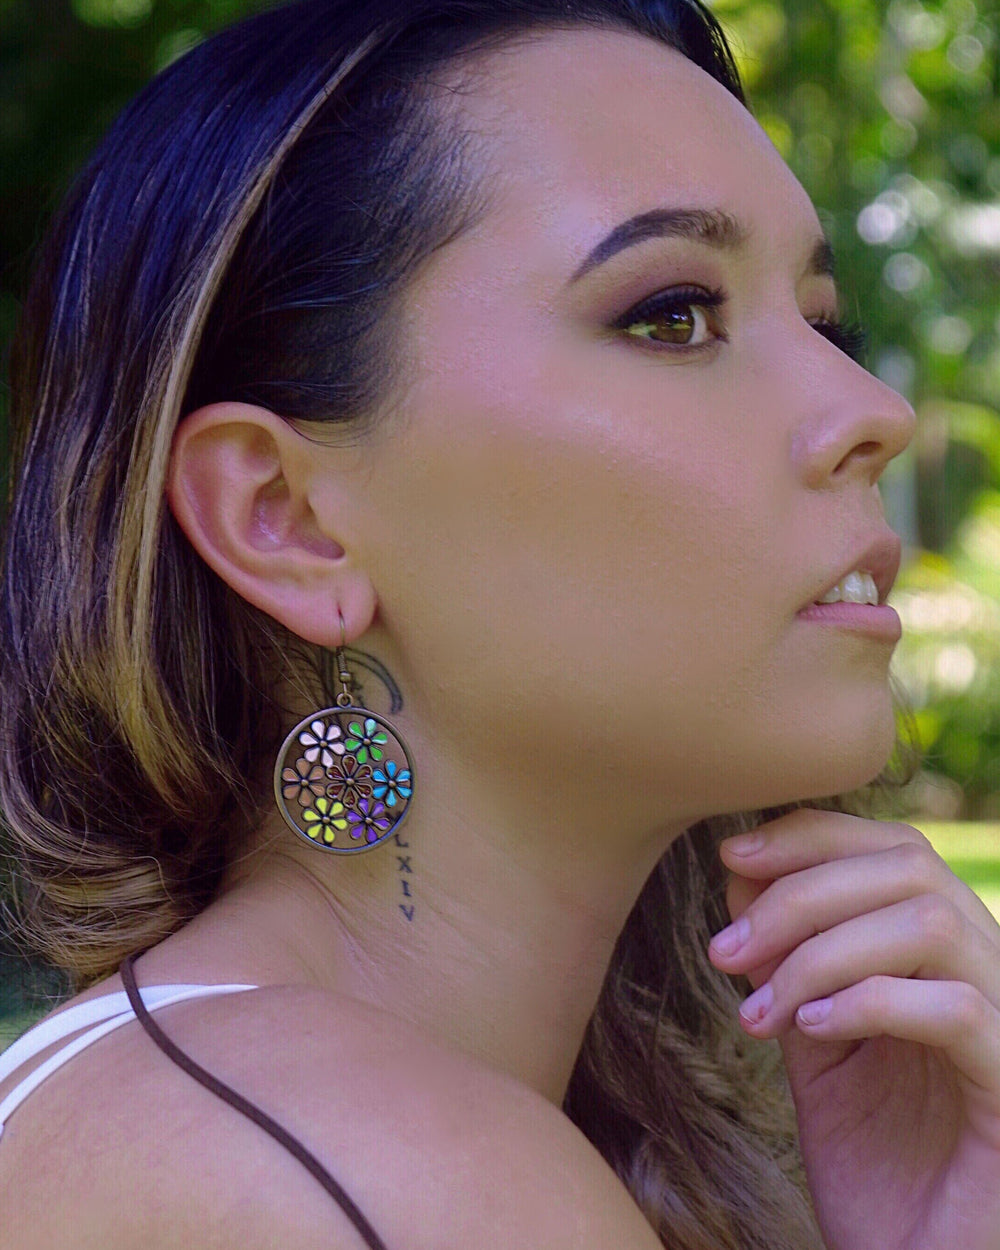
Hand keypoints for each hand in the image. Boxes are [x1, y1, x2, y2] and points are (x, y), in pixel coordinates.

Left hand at [707, 809, 999, 1249]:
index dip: (812, 835)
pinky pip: (958, 1009)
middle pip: (910, 868)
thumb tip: (741, 868)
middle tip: (725, 950)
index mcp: (944, 956)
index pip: (895, 849)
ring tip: (757, 1008)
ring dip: (822, 951)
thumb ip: (789, 957)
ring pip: (933, 924)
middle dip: (800, 892)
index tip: (730, 854)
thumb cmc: (871, 1162)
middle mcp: (989, 975)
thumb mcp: (812, 1040)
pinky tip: (809, 1031)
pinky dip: (871, 1001)